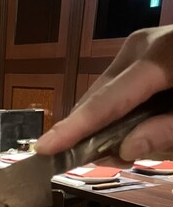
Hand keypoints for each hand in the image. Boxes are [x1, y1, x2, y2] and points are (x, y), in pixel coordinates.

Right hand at [35, 25, 172, 160]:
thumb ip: (166, 134)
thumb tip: (124, 151)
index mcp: (162, 56)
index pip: (109, 101)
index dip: (75, 129)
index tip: (45, 150)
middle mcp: (143, 45)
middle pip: (100, 95)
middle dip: (88, 131)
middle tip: (84, 162)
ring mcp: (141, 45)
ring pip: (104, 92)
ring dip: (104, 124)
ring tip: (115, 148)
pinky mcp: (142, 51)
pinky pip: (116, 87)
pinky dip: (116, 112)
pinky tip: (127, 128)